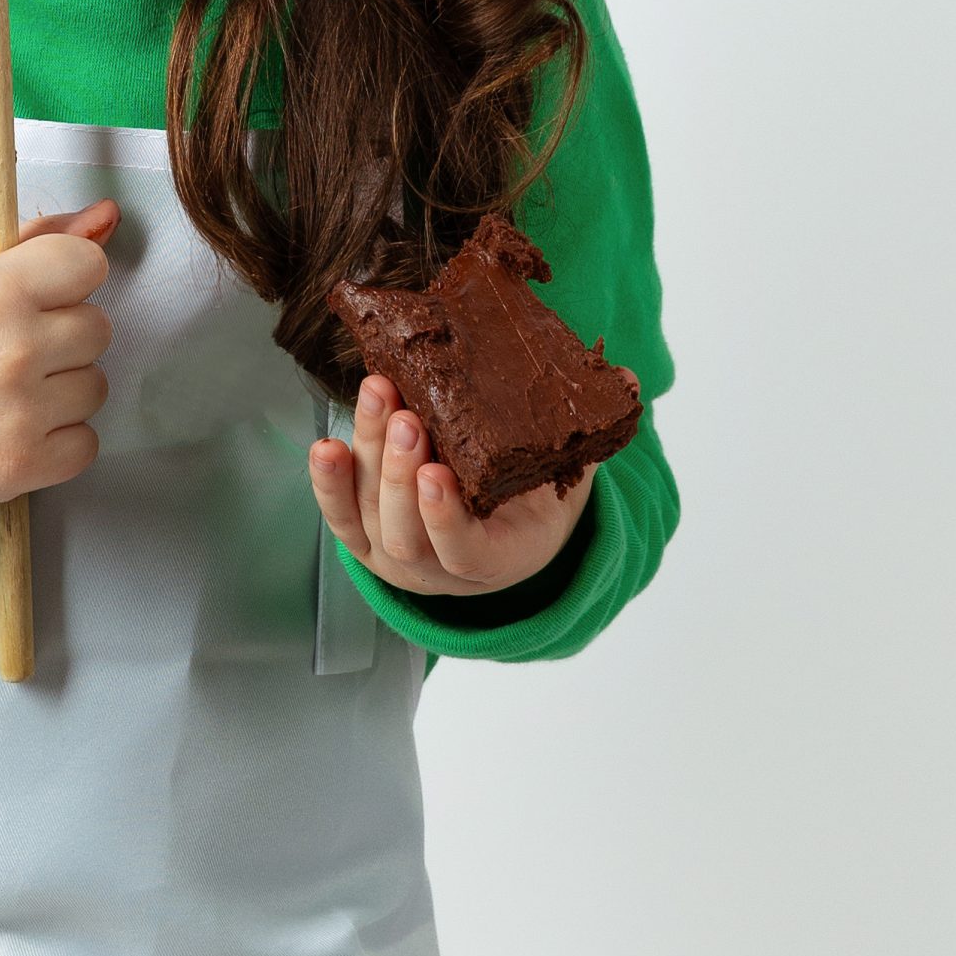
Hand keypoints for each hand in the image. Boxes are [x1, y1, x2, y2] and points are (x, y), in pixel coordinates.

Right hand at [0, 199, 119, 504]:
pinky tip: (15, 424)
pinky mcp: (22, 466)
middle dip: (62, 332)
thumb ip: (40, 239)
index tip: (39, 291)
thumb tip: (108, 217)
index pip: (89, 264)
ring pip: (96, 386)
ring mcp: (20, 414)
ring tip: (8, 386)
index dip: (66, 276)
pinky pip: (86, 444)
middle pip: (98, 327)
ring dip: (62, 386)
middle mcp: (14, 350)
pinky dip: (58, 439)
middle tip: (10, 344)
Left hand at [308, 371, 633, 597]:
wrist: (493, 538)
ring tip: (378, 396)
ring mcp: (393, 558)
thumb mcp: (564, 478)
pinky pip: (339, 516)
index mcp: (493, 562)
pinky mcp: (362, 539)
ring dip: (369, 455)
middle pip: (405, 531)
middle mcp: (435, 571)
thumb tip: (630, 383)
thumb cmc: (527, 503)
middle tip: (408, 417)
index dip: (445, 518)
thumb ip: (588, 436)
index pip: (462, 551)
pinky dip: (328, 482)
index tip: (439, 474)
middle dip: (402, 472)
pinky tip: (326, 444)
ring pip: (370, 515)